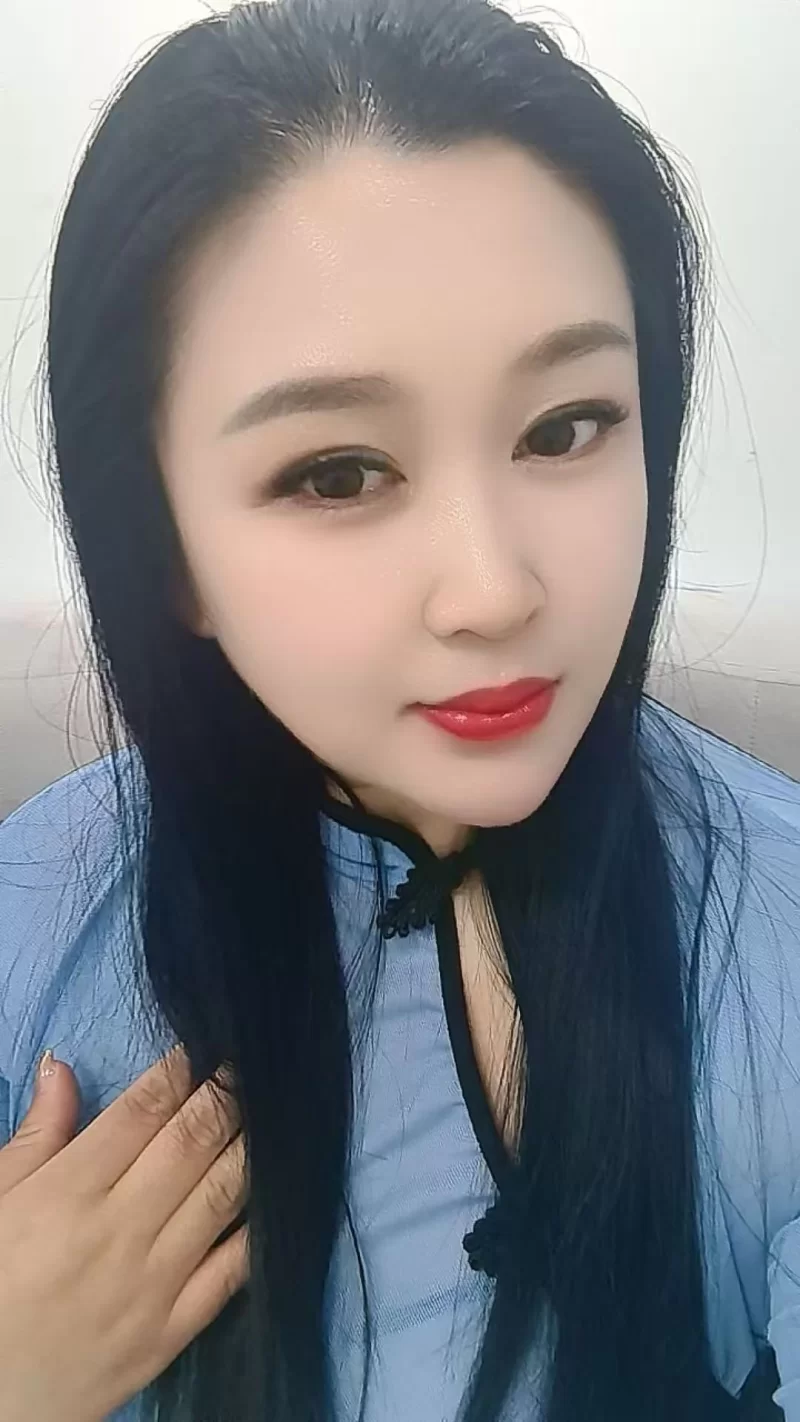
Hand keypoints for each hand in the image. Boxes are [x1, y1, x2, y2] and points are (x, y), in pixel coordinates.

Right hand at [0, 1044, 248, 1421]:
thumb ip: (37, 1134)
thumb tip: (61, 1064)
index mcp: (68, 1193)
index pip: (142, 1112)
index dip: (183, 1070)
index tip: (210, 1044)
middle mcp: (118, 1231)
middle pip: (192, 1144)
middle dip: (230, 1096)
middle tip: (255, 1065)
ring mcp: (153, 1283)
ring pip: (223, 1196)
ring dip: (255, 1146)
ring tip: (277, 1113)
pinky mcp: (174, 1331)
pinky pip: (233, 1270)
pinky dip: (262, 1228)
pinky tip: (280, 1193)